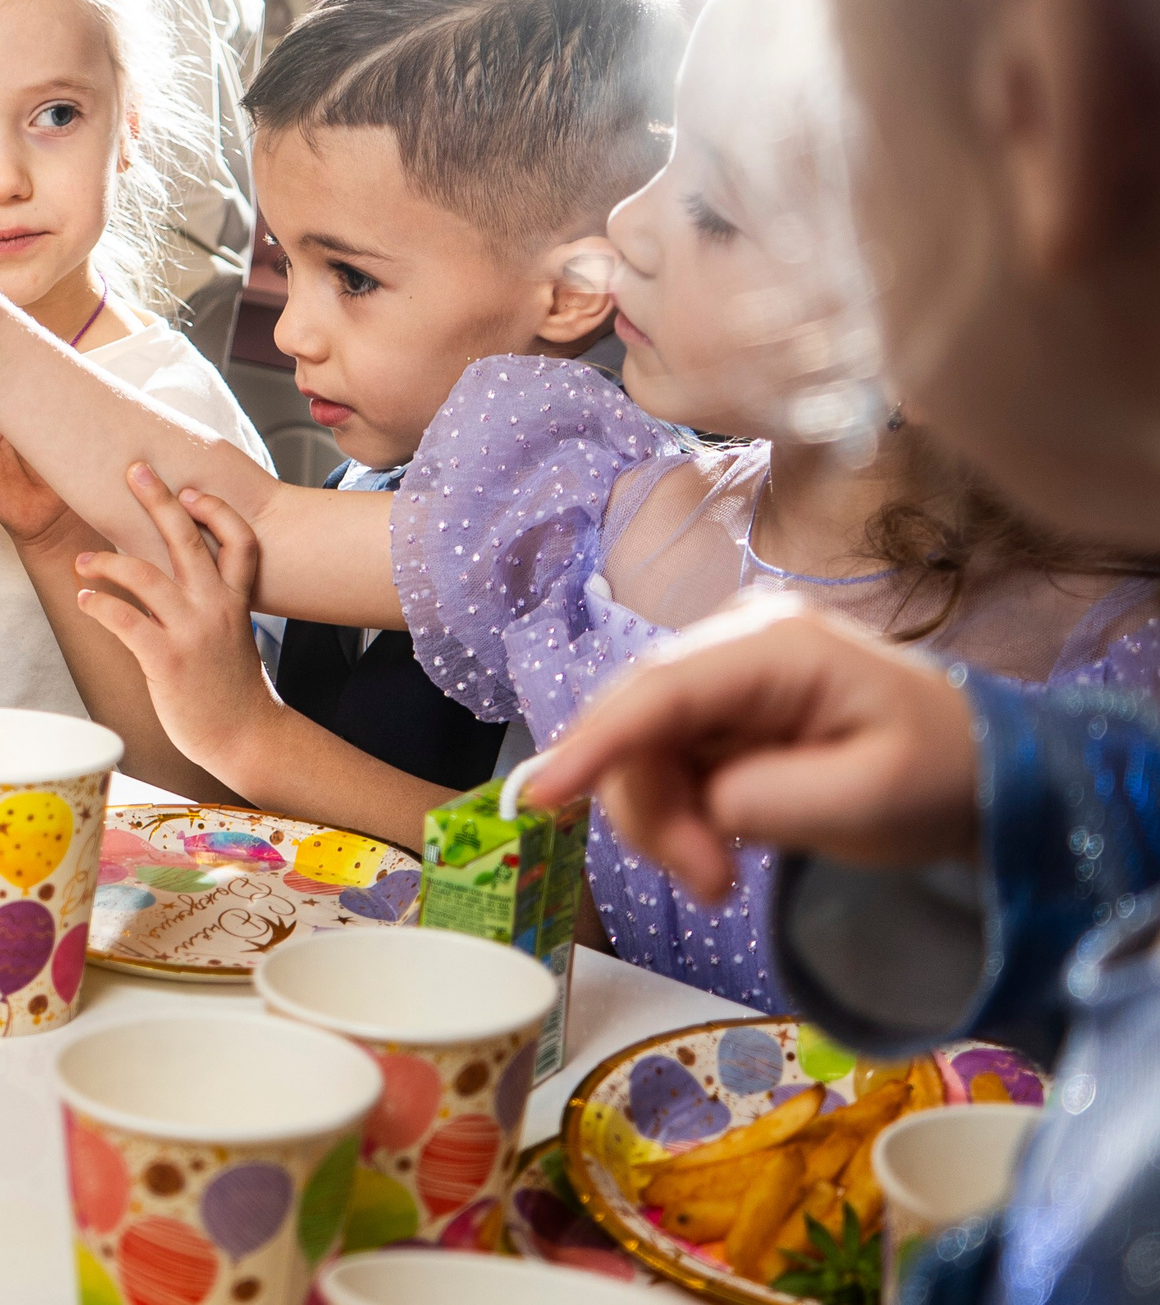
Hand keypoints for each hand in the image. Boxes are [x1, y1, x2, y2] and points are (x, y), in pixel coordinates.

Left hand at [74, 462, 289, 774]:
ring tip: (83, 559)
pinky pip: (125, 620)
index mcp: (235, 600)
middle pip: (188, 540)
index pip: (240, 540)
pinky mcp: (167, 660)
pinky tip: (85, 599)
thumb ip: (209, 603)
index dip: (217, 510)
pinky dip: (99, 604)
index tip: (190, 490)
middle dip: (159, 500)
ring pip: (145, 575)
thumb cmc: (230, 686)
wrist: (244, 737)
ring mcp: (192, 633)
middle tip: (133, 471)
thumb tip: (171, 577)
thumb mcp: (232, 634)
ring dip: (107, 561)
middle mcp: (216, 609)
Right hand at [521, 594, 981, 901]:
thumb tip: (704, 803)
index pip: (660, 690)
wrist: (985, 776)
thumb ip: (773, 798)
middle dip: (649, 810)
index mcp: (777, 647)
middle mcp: (735, 643)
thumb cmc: (944, 777)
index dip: (594, 744)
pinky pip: (661, 761)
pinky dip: (676, 815)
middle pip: (635, 723)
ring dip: (662, 822)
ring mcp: (724, 675)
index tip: (541, 799)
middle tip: (711, 884)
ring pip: (637, 748)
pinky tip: (722, 847)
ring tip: (722, 877)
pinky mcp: (719, 710)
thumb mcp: (874, 799)